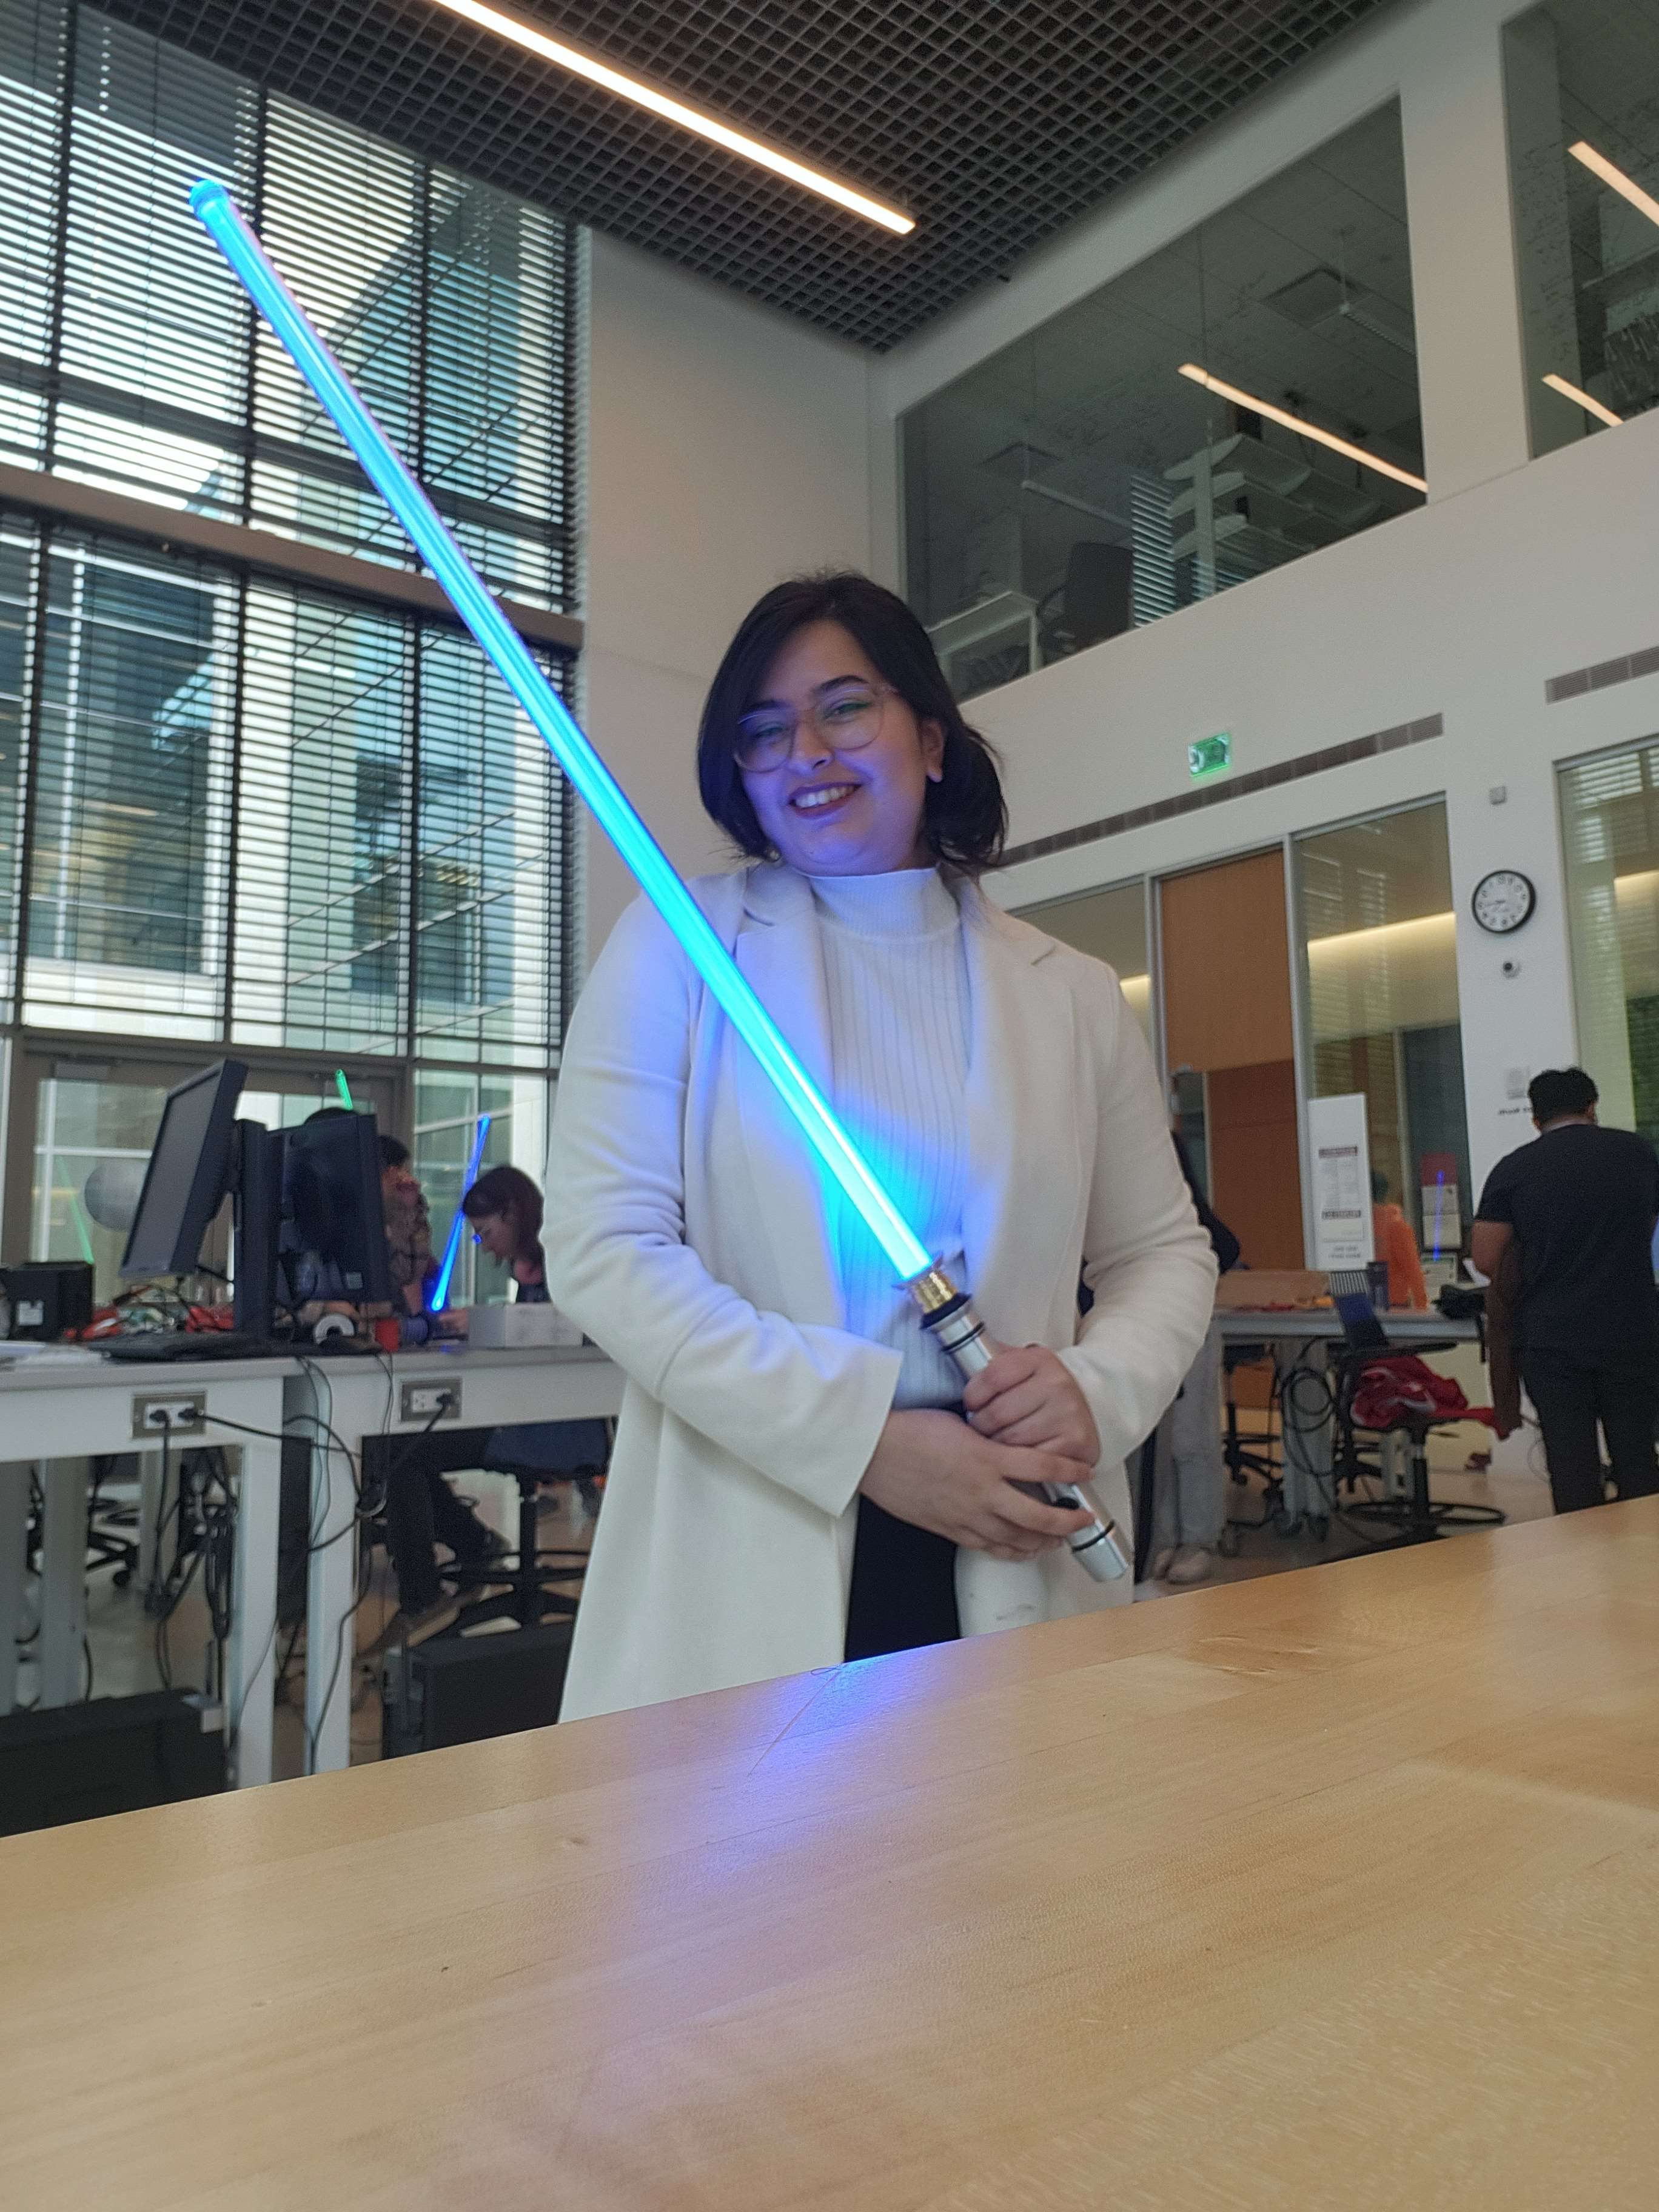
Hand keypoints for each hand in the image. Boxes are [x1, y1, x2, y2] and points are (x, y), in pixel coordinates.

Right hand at [859, 1409, 1095, 1560]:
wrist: (872, 1451)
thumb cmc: (911, 1429)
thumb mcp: (960, 1424)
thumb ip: (988, 1442)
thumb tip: (1006, 1448)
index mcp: (988, 1458)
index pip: (1044, 1466)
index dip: (1070, 1471)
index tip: (1085, 1472)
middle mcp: (984, 1491)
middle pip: (1039, 1516)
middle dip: (1067, 1521)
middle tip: (1083, 1519)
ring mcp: (967, 1515)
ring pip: (1017, 1539)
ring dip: (1044, 1542)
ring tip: (1058, 1539)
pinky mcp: (950, 1529)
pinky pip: (989, 1547)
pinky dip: (1011, 1550)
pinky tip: (1022, 1549)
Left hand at [963, 1344, 1099, 1467]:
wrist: (1090, 1407)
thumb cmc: (1040, 1391)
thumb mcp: (1021, 1368)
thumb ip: (994, 1366)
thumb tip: (957, 1361)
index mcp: (1039, 1359)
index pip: (991, 1376)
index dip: (973, 1394)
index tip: (972, 1403)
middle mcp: (1057, 1383)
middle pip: (997, 1413)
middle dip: (980, 1426)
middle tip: (981, 1429)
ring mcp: (1068, 1413)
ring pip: (1010, 1439)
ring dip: (996, 1445)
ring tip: (996, 1441)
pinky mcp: (1076, 1441)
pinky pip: (1030, 1460)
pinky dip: (1018, 1462)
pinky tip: (1017, 1456)